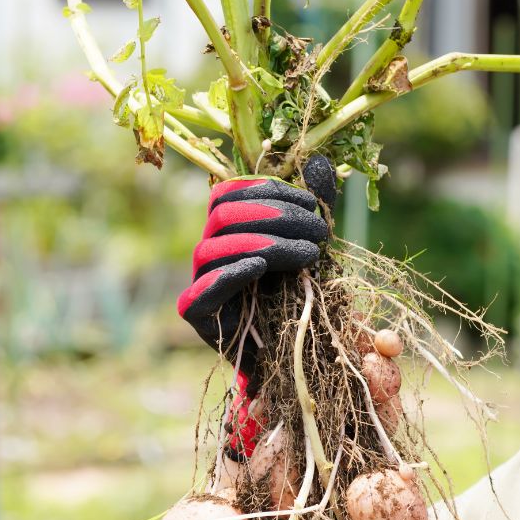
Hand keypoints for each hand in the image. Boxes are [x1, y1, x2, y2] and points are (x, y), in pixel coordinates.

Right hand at [176, 157, 337, 383]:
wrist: (291, 358)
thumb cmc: (298, 300)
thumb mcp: (311, 249)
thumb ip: (312, 209)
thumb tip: (322, 161)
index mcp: (230, 230)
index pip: (232, 192)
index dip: (269, 190)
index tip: (312, 205)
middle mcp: (209, 250)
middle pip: (224, 214)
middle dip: (276, 217)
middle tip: (320, 234)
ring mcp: (199, 281)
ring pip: (215, 246)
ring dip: (267, 243)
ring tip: (310, 255)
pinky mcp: (197, 313)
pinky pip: (205, 287)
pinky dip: (234, 272)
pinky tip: (262, 267)